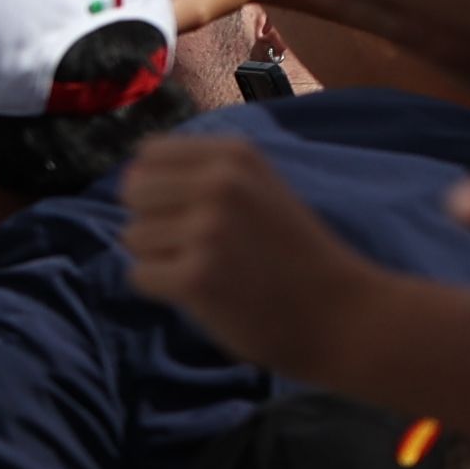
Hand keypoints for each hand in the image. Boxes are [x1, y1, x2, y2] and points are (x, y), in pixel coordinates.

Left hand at [121, 130, 386, 375]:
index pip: (148, 155)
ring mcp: (208, 229)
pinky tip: (207, 292)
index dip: (158, 189)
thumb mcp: (260, 189)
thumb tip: (129, 176)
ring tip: (213, 268)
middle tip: (202, 246)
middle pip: (133, 193)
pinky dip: (164, 290)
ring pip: (133, 237)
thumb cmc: (292, 254)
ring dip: (162, 258)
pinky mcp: (195, 276)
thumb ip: (202, 175)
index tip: (192, 211)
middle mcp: (220, 183)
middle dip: (155, 222)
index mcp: (236, 156)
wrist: (340, 313)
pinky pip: (140, 276)